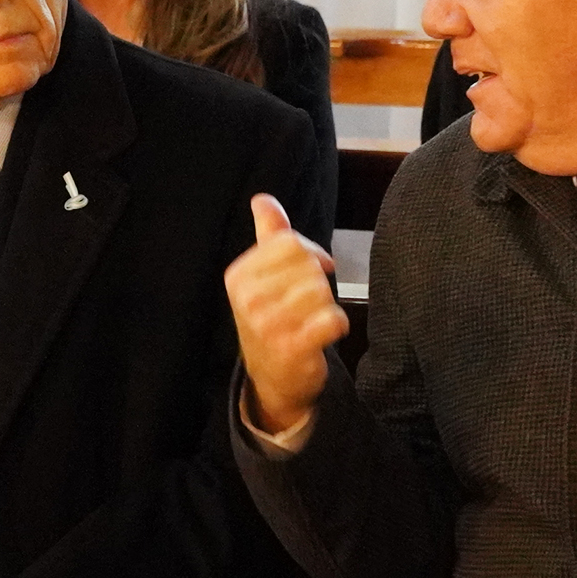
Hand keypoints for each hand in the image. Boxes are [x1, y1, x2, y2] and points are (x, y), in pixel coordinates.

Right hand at [225, 193, 347, 434]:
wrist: (272, 379)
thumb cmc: (272, 319)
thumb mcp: (263, 276)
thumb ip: (269, 235)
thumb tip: (262, 198)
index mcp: (239, 275)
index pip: (290, 242)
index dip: (312, 253)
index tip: (316, 268)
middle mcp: (248, 298)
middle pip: (309, 266)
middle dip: (317, 283)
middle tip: (306, 304)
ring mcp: (268, 324)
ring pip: (322, 291)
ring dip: (326, 305)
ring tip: (310, 320)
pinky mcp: (292, 348)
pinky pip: (333, 319)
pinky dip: (337, 325)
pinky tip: (321, 334)